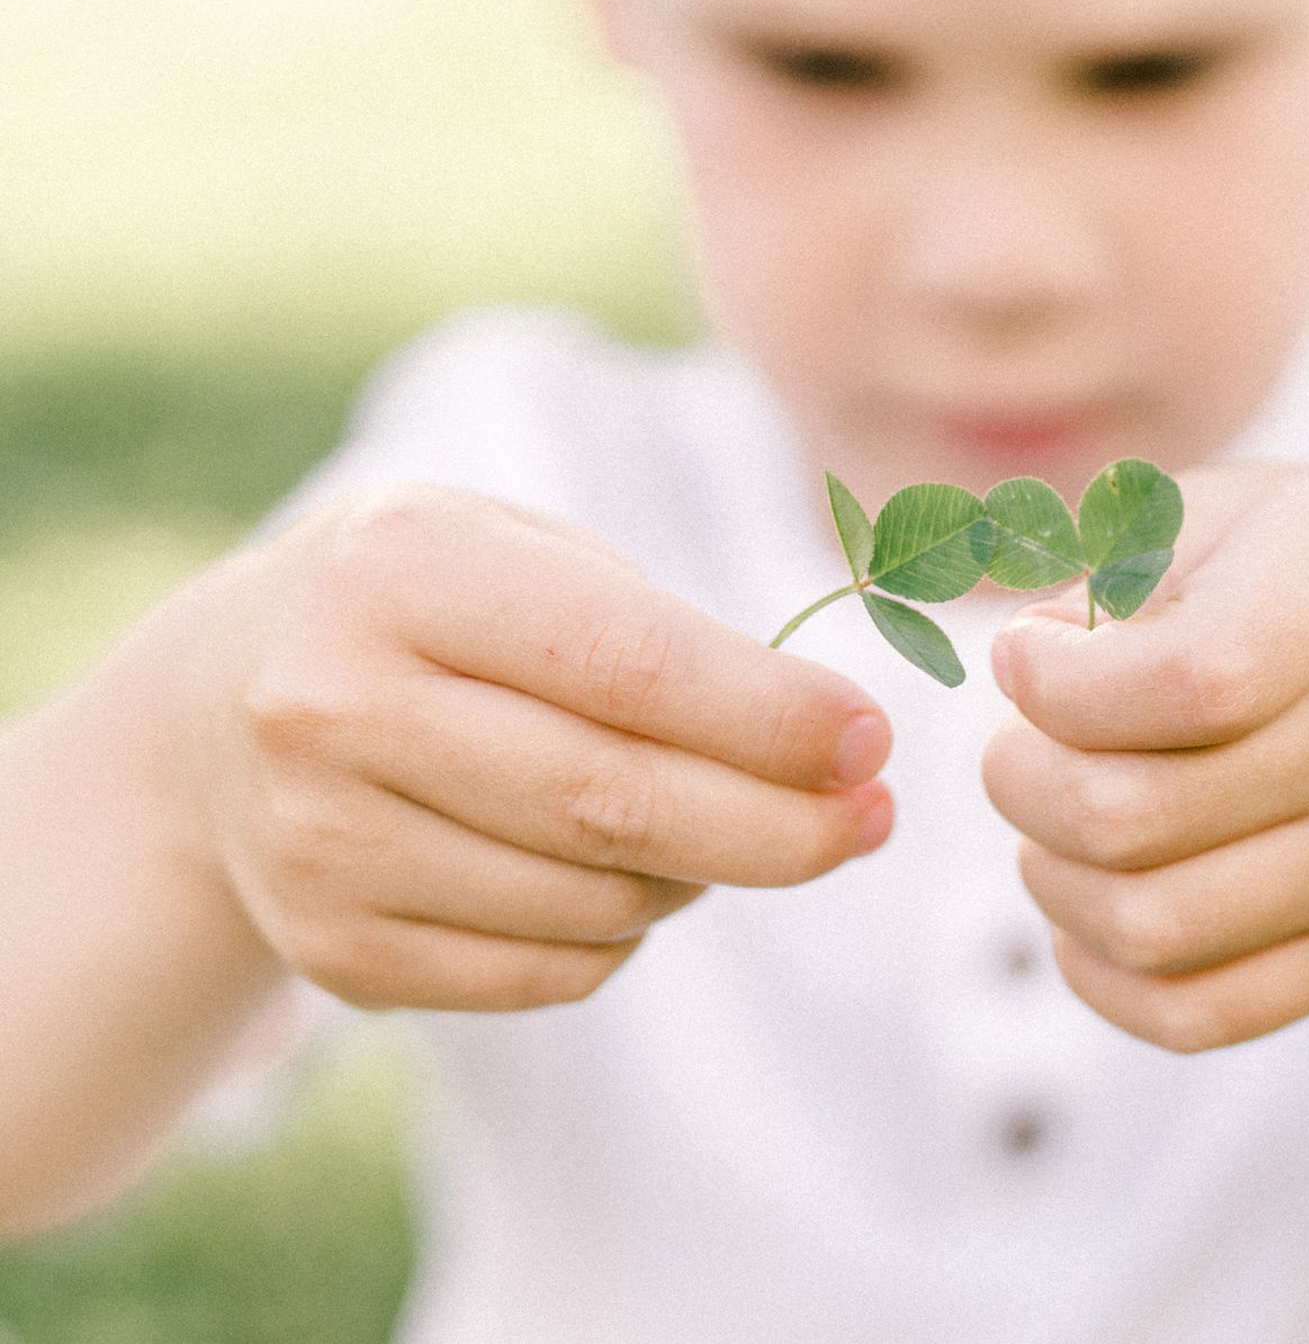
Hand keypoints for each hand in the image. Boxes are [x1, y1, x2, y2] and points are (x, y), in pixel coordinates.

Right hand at [170, 484, 892, 1011]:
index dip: (770, 716)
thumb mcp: (522, 554)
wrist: (218, 703)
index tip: (871, 743)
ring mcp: (318, 840)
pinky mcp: (329, 948)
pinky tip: (614, 873)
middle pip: (614, 803)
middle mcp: (336, 704)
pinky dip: (621, 937)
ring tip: (707, 820)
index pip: (627, 664)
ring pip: (594, 902)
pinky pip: (547, 974)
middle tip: (870, 821)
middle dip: (779, 827)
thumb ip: (661, 632)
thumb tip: (826, 745)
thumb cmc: (432, 608)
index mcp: (402, 570)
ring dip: (696, 876)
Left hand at [982, 463, 1308, 1051]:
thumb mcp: (1242, 508)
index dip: (1056, 684)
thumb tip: (1024, 657)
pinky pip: (1195, 1014)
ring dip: (1050, 874)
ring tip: (1056, 816)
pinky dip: (1101, 972)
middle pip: (1129, 814)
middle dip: (1020, 778)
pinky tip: (1088, 900)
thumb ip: (1115, 557)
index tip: (1026, 655)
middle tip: (1020, 743)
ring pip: (1147, 927)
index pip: (1185, 681)